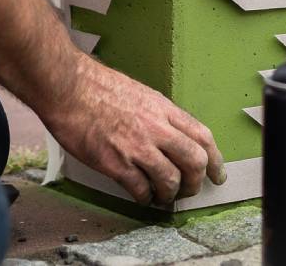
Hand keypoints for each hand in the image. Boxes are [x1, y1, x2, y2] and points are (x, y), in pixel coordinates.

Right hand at [42, 54, 225, 205]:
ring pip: (171, 180)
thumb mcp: (141, 93)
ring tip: (162, 197)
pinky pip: (141, 190)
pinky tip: (141, 197)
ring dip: (170, 194)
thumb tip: (171, 134)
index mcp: (164, 109)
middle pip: (194, 162)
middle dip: (196, 182)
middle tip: (189, 191)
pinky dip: (145, 198)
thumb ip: (159, 115)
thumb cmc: (97, 87)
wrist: (68, 87)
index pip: (203, 137)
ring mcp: (137, 147)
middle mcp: (156, 128)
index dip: (216, 160)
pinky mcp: (116, 163)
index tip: (217, 174)